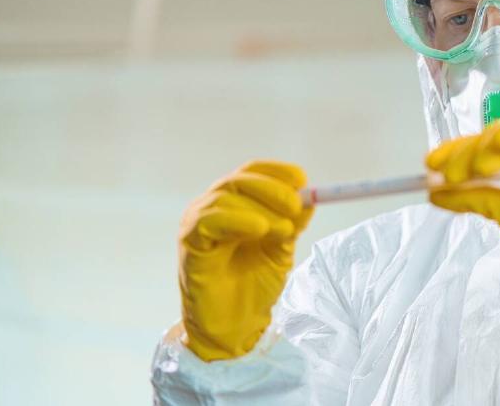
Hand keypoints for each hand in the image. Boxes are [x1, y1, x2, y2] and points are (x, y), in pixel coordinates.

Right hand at [178, 160, 312, 360]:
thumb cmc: (254, 287)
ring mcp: (198, 223)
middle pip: (240, 180)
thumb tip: (309, 198)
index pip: (252, 173)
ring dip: (261, 208)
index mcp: (236, 204)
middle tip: (297, 206)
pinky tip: (259, 230)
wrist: (234, 327)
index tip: (303, 180)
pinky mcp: (190, 242)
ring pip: (226, 196)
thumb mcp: (281, 250)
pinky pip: (208, 220)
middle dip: (273, 189)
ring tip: (285, 229)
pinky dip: (237, 219)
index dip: (277, 172)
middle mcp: (214, 207)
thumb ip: (291, 224)